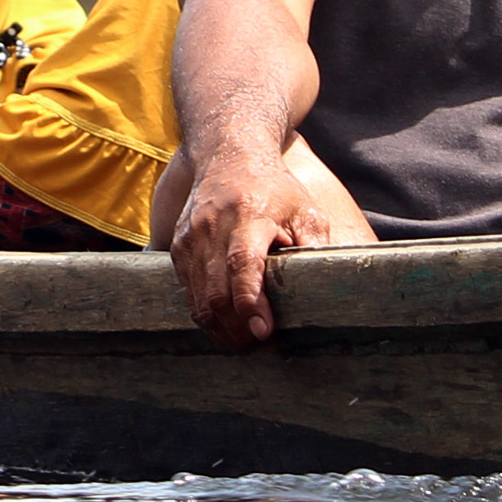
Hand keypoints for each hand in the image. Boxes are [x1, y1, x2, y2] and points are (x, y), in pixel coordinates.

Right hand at [164, 147, 330, 348]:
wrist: (227, 155)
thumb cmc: (274, 187)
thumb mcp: (305, 208)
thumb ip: (314, 242)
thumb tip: (323, 282)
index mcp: (248, 215)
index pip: (242, 265)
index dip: (251, 303)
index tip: (265, 332)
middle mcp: (212, 228)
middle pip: (217, 292)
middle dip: (238, 329)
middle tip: (262, 347)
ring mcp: (190, 238)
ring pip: (199, 299)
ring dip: (222, 329)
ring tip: (246, 342)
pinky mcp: (178, 247)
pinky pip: (188, 293)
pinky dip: (206, 314)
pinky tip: (227, 324)